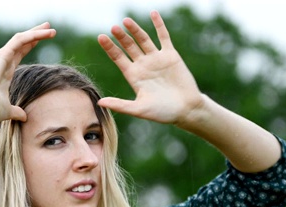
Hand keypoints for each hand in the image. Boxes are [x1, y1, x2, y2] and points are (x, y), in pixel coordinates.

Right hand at [0, 23, 55, 123]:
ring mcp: (2, 57)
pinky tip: (43, 33)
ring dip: (37, 33)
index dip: (32, 45)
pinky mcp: (2, 55)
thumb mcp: (7, 111)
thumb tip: (24, 117)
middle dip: (36, 34)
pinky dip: (32, 36)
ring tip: (51, 29)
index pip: (20, 53)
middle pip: (22, 42)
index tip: (43, 39)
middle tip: (50, 28)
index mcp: (6, 71)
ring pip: (22, 39)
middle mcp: (3, 61)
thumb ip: (16, 112)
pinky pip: (19, 41)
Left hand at [97, 11, 203, 125]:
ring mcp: (156, 59)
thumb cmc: (162, 112)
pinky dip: (158, 25)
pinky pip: (163, 37)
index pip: (118, 58)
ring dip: (135, 30)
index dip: (109, 47)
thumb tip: (99, 102)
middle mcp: (143, 65)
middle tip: (113, 27)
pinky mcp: (170, 55)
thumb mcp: (139, 109)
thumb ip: (120, 105)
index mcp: (133, 76)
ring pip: (143, 40)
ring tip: (126, 20)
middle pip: (129, 46)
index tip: (101, 37)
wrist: (186, 109)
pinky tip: (153, 13)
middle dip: (121, 37)